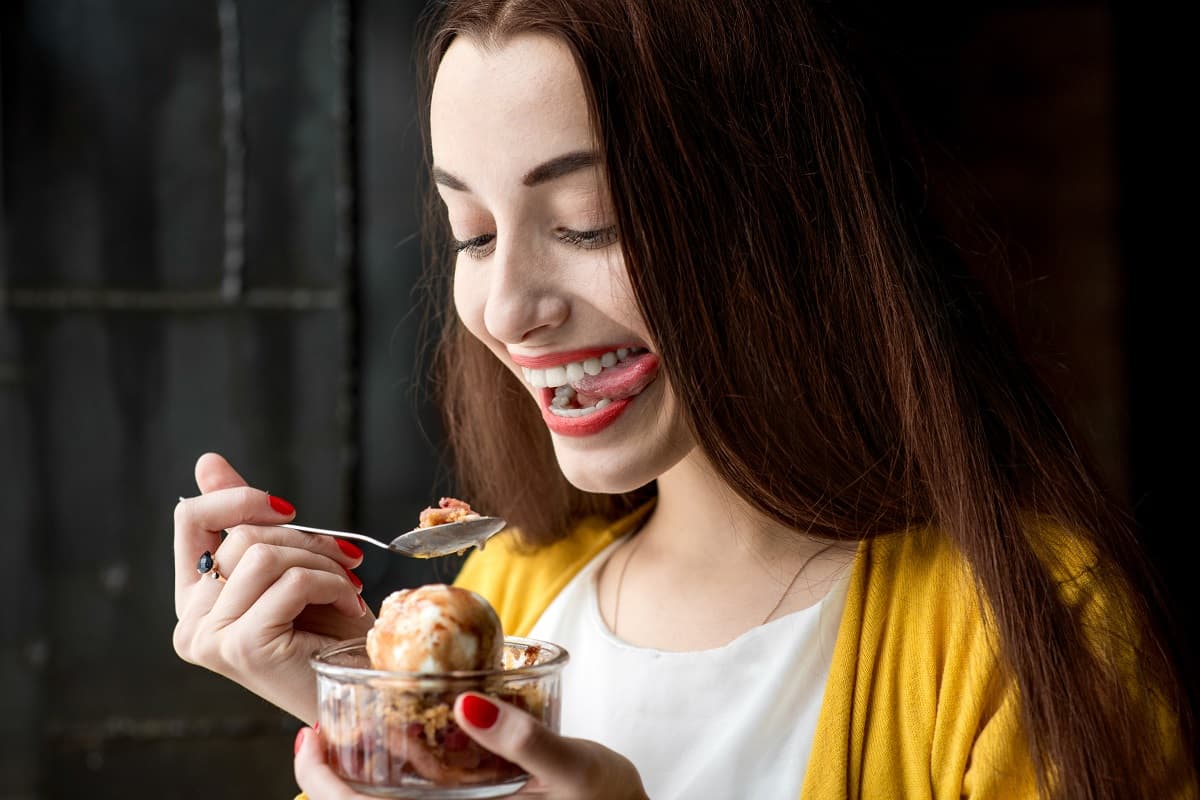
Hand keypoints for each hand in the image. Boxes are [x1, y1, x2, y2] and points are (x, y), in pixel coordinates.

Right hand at [172, 452, 373, 722]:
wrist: (363, 690)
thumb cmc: (329, 633)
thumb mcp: (286, 566)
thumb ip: (244, 520)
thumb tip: (208, 461)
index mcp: (195, 598)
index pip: (190, 518)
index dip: (238, 496)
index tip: (288, 507)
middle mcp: (191, 622)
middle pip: (240, 534)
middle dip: (305, 539)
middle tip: (344, 561)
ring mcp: (212, 638)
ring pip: (263, 553)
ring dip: (321, 562)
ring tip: (345, 587)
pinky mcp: (243, 647)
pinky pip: (291, 582)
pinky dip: (331, 584)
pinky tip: (348, 606)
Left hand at [292, 695, 648, 799]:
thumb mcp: (573, 768)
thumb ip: (521, 738)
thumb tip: (469, 703)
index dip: (324, 782)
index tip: (310, 736)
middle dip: (331, 774)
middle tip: (319, 728)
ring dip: (360, 772)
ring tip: (350, 726)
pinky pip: (421, 794)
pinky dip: (397, 770)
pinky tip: (403, 735)